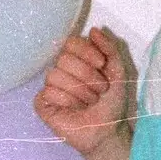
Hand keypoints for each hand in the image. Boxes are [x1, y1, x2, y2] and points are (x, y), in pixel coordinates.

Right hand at [34, 27, 130, 159]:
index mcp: (77, 59)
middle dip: (87, 76)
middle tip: (99, 90)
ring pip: (54, 75)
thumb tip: (94, 30)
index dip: (86, 52)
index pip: (71, 42)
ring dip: (79, 91)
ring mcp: (50, 86)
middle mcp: (61, 70)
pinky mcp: (42, 104)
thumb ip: (109, 48)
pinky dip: (66, 101)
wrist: (109, 130)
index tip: (101, 65)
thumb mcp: (118, 71)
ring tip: (89, 102)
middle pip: (63, 59)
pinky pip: (47, 92)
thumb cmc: (112, 102)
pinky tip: (74, 109)